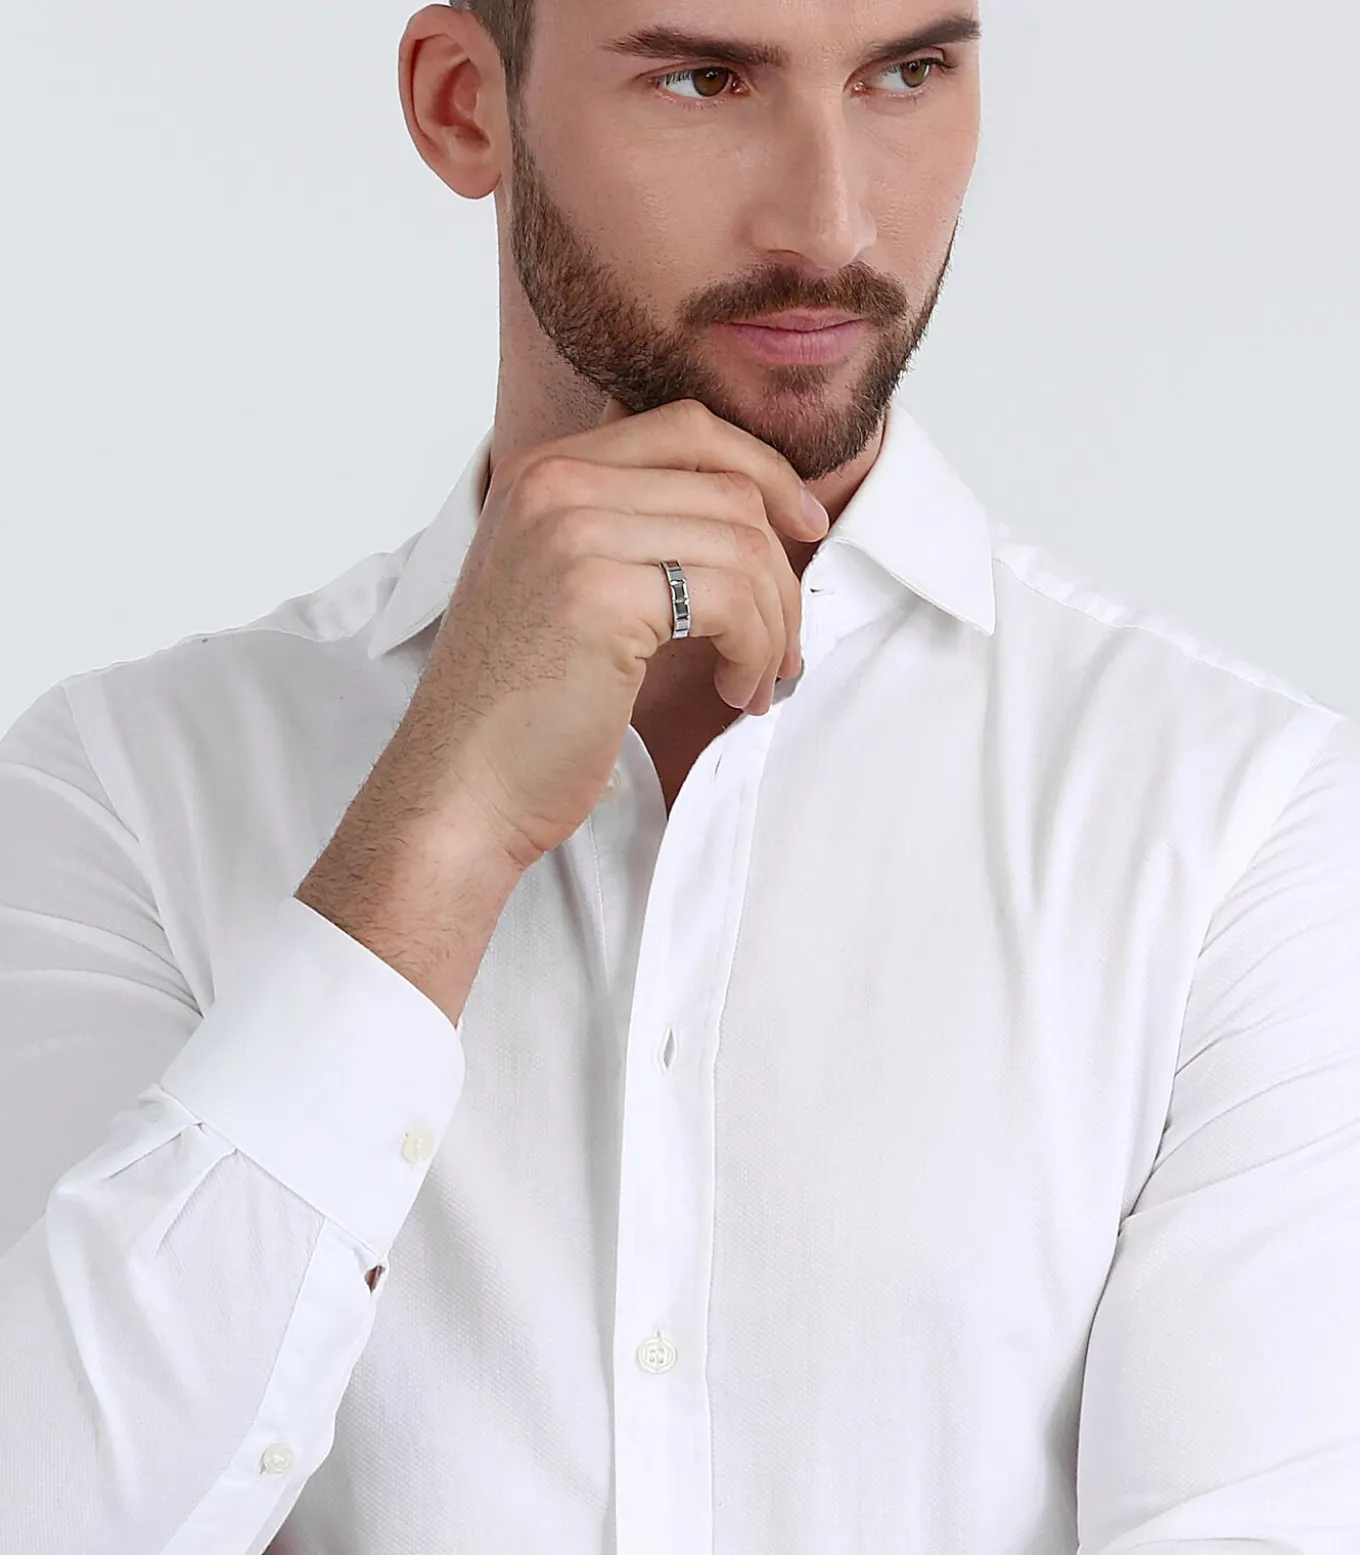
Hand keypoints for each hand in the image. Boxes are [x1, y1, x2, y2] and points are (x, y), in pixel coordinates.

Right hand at [404, 395, 829, 871]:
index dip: (765, 472)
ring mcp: (573, 531)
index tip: (803, 528)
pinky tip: (736, 691)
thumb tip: (753, 519)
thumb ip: (628, 531)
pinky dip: (756, 650)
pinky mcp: (601, 593)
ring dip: (774, 622)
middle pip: (728, 486)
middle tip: (787, 639)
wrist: (461, 787)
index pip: (687, 429)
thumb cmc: (519, 708)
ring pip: (742, 544)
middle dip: (781, 568)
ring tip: (761, 678)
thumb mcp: (563, 585)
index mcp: (542, 471)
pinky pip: (733, 600)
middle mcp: (553, 483)